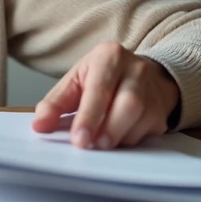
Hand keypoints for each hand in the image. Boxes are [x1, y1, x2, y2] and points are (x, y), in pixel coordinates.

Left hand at [31, 41, 179, 149]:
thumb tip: (39, 125)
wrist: (138, 75)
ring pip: (141, 118)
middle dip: (107, 129)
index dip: (89, 116)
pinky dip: (129, 139)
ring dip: (118, 136)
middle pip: (128, 103)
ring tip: (102, 143)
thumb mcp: (75, 83)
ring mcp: (153, 89)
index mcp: (109, 56)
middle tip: (91, 146)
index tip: (79, 139)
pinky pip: (147, 130)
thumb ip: (55, 104)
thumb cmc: (101, 79)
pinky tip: (117, 138)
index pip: (100, 88)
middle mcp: (135, 69)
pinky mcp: (161, 110)